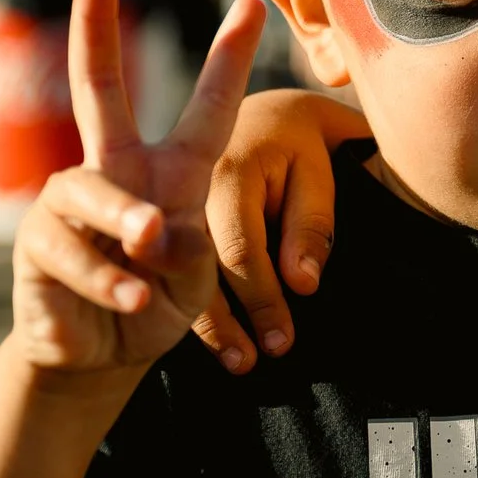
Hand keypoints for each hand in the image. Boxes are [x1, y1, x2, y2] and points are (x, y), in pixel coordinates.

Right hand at [11, 0, 263, 373]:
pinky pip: (73, 249)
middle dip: (94, 23)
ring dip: (128, 229)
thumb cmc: (159, 300)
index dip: (227, 58)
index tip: (252, 4)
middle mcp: (117, 169)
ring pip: (96, 194)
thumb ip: (188, 244)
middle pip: (98, 84)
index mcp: (173, 170)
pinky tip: (129, 302)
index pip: (207, 108)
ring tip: (150, 261)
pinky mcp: (37, 240)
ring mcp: (70, 200)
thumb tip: (149, 227)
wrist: (102, 353)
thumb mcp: (197, 272)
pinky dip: (108, 281)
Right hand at [192, 88, 365, 370]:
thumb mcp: (319, 173)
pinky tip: (208, 341)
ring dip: (206, 324)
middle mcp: (185, 189)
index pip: (241, 250)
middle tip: (251, 364)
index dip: (262, 300)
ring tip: (236, 363)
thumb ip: (311, 226)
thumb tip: (302, 285)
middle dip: (225, 322)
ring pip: (178, 275)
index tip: (282, 341)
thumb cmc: (303, 145)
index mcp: (226, 168)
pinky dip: (186, 307)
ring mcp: (165, 204)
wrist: (268, 113)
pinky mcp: (158, 221)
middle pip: (200, 269)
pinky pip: (167, 270)